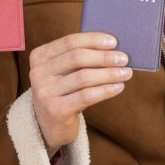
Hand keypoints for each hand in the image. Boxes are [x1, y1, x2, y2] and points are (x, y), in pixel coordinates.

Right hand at [29, 32, 131, 155]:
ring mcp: (45, 92)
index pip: (70, 41)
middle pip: (77, 58)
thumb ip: (78, 57)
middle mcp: (38, 72)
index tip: (113, 42)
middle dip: (104, 57)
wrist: (48, 125)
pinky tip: (118, 87)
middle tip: (123, 58)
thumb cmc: (62, 90)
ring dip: (109, 74)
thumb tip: (112, 46)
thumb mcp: (62, 70)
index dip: (93, 39)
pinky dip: (105, 90)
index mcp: (40, 56)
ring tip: (125, 73)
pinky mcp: (55, 110)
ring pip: (83, 77)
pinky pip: (86, 96)